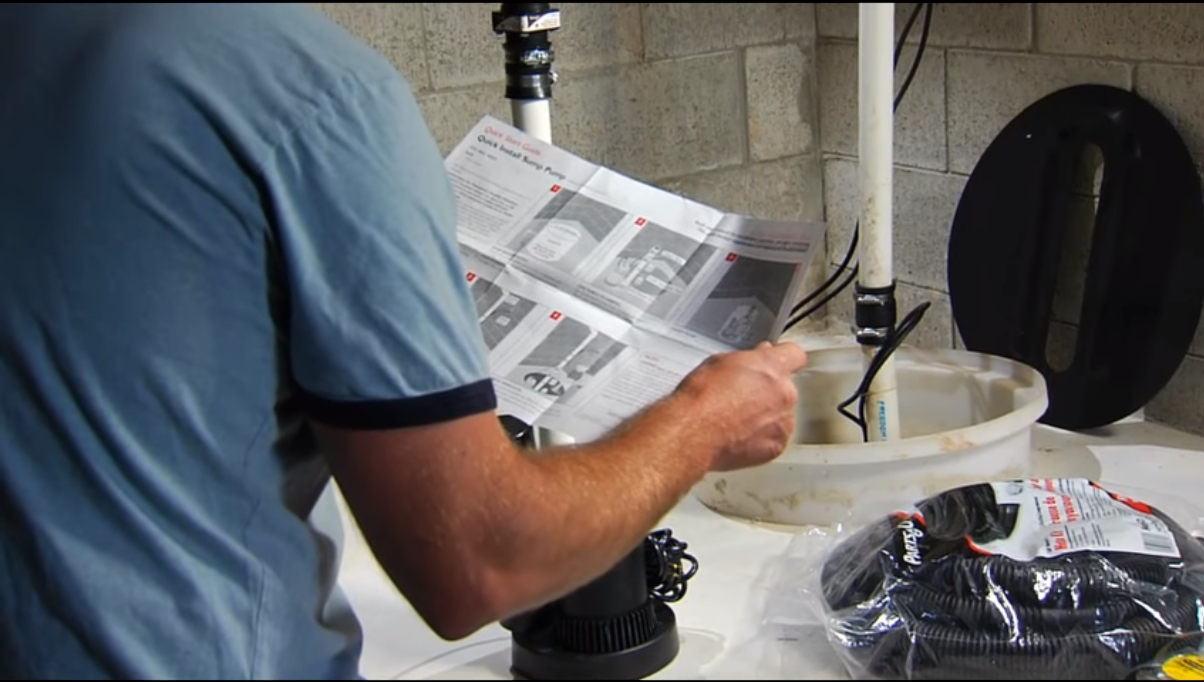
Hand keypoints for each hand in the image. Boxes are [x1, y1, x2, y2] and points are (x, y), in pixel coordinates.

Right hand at [674, 340, 807, 471]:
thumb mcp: (719, 363)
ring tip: (736, 419)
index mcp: (773, 367)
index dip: (782, 358)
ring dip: (766, 415)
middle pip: (785, 387)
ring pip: (781, 414)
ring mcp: (783, 421)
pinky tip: (738, 434)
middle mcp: (785, 393)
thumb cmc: (701, 399)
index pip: (794, 354)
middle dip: (768, 390)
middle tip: (742, 396)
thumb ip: (747, 359)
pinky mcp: (777, 445)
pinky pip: (774, 437)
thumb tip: (755, 359)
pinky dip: (761, 437)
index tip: (774, 362)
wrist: (694, 433)